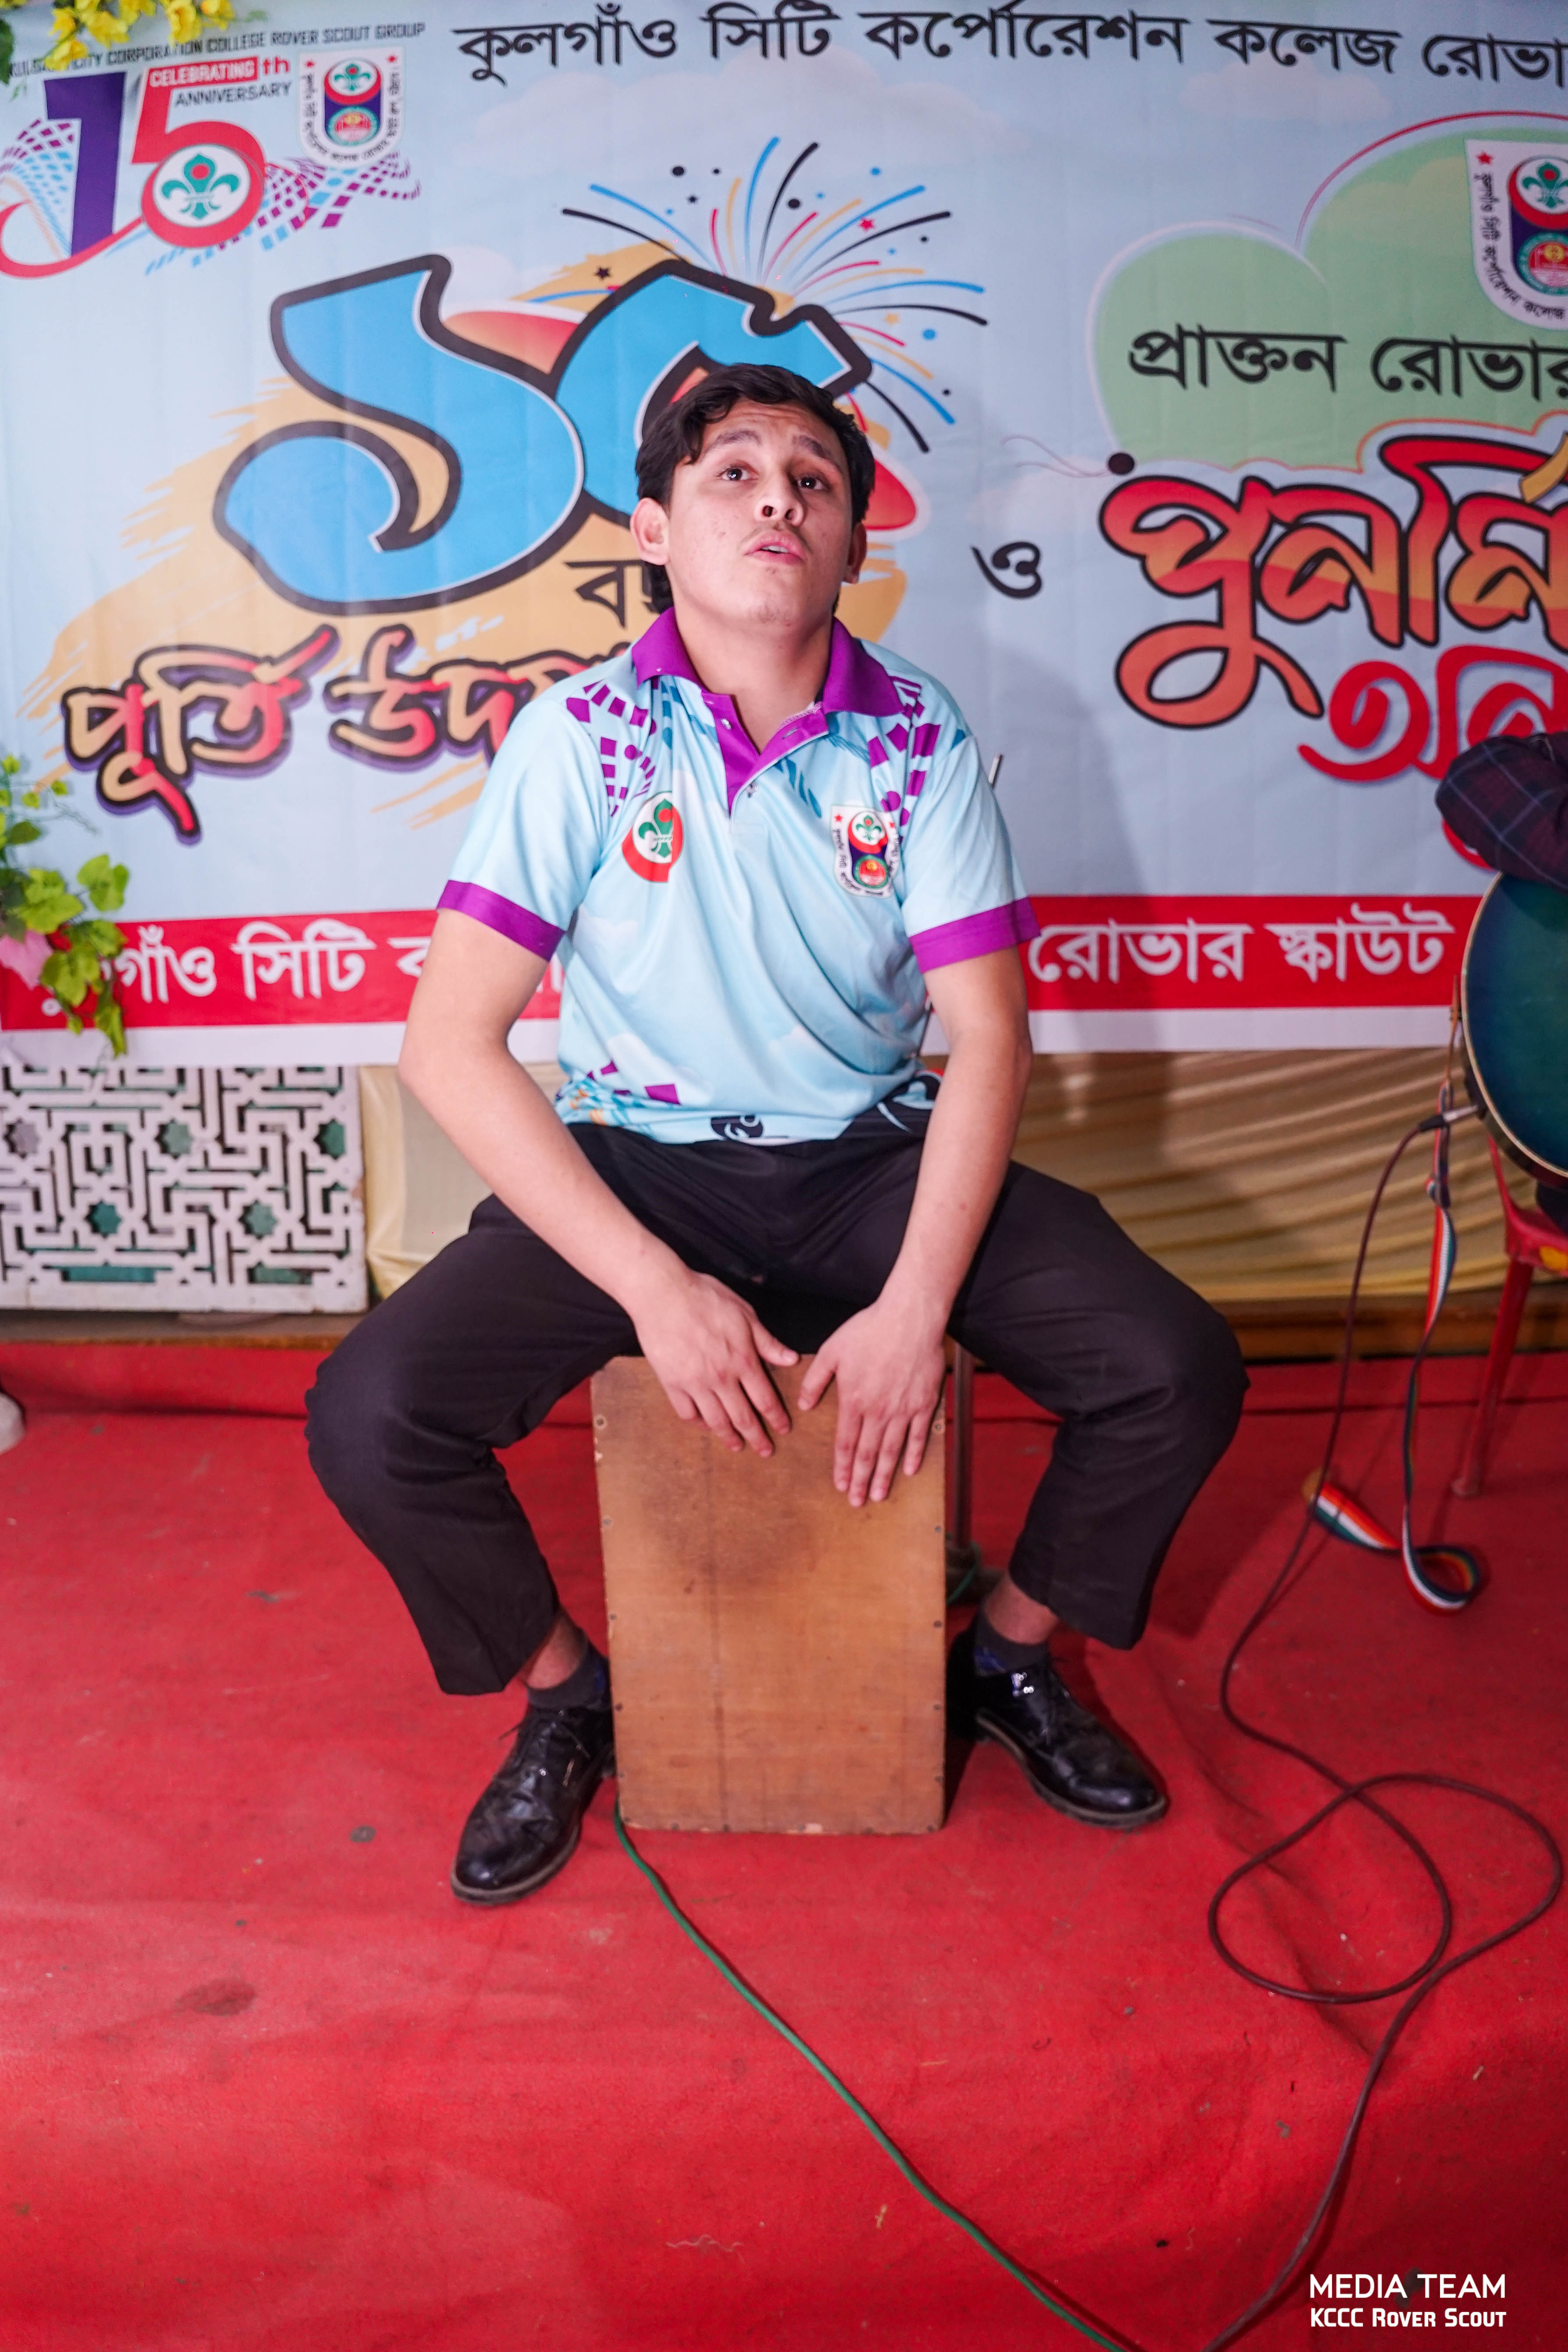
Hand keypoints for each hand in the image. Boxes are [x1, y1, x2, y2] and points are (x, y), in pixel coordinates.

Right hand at [631, 1268, 797, 1456]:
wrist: (663, 1295)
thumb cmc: (706, 1298)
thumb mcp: (745, 1314)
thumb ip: (767, 1342)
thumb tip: (792, 1359)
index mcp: (743, 1361)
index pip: (765, 1399)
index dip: (776, 1418)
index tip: (783, 1430)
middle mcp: (721, 1378)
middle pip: (743, 1417)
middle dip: (757, 1437)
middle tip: (765, 1451)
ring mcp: (695, 1384)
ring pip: (716, 1420)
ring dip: (728, 1437)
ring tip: (736, 1447)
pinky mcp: (671, 1383)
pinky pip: (687, 1413)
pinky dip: (698, 1423)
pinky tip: (704, 1425)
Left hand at [796, 1296, 945, 1505]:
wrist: (910, 1316)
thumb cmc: (869, 1329)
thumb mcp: (831, 1350)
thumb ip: (815, 1380)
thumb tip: (803, 1406)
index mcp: (853, 1399)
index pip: (844, 1443)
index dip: (840, 1467)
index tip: (838, 1485)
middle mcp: (878, 1410)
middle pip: (867, 1454)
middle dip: (860, 1480)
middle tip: (856, 1502)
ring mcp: (903, 1409)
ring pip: (891, 1450)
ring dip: (884, 1476)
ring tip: (878, 1495)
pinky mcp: (924, 1403)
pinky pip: (919, 1435)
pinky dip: (914, 1455)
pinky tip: (909, 1471)